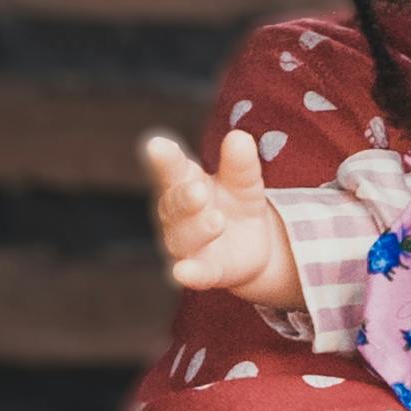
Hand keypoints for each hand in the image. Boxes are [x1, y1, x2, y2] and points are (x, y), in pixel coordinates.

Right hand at [143, 129, 301, 313]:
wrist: (255, 245)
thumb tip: (239, 137)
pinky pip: (195, 273)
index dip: (164, 158)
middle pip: (172, 204)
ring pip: (182, 239)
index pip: (171, 168)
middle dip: (184, 198)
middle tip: (198, 189)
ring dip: (196, 230)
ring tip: (217, 220)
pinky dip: (190, 274)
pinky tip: (183, 273)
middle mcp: (177, 214)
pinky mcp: (205, 271)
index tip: (156, 145)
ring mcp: (187, 245)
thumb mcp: (245, 180)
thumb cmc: (237, 202)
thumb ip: (240, 163)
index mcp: (184, 182)